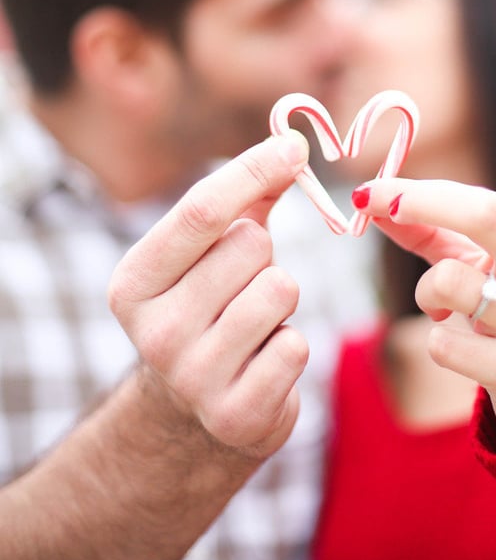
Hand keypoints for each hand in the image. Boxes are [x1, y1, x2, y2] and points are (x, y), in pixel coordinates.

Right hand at [109, 131, 310, 460]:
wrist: (196, 413)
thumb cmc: (210, 308)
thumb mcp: (208, 254)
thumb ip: (245, 198)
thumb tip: (290, 144)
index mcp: (135, 282)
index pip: (201, 210)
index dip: (254, 170)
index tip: (294, 148)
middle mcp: (153, 332)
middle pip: (250, 246)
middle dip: (265, 256)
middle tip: (245, 286)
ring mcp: (192, 378)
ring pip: (280, 290)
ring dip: (282, 302)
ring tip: (256, 323)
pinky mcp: (235, 415)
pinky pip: (296, 345)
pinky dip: (292, 346)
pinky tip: (263, 361)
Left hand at [353, 178, 495, 441]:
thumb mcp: (483, 261)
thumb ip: (431, 230)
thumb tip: (373, 203)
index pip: (477, 198)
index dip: (417, 191)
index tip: (370, 191)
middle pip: (484, 216)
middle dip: (420, 203)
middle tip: (371, 205)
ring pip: (447, 282)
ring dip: (426, 293)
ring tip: (443, 308)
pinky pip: (443, 345)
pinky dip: (438, 342)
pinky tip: (464, 350)